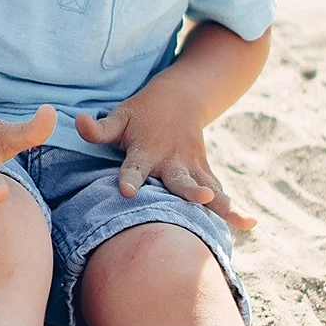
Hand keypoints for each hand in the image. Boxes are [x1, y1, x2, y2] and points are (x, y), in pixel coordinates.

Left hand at [75, 91, 255, 230]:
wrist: (180, 100)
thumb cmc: (140, 116)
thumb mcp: (119, 117)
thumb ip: (99, 128)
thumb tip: (77, 121)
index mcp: (145, 151)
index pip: (134, 167)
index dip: (130, 178)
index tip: (125, 190)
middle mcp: (172, 162)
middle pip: (180, 180)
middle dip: (189, 190)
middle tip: (200, 198)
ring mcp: (192, 169)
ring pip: (208, 189)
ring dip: (221, 204)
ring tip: (238, 219)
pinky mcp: (205, 174)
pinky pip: (221, 193)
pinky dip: (234, 209)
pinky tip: (249, 224)